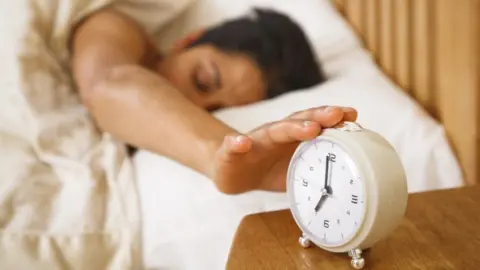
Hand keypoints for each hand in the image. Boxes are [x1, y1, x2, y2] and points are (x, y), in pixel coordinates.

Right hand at [210, 106, 357, 193]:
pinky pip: (231, 146)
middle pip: (297, 121)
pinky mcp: (230, 152)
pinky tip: (241, 143)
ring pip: (272, 130)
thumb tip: (346, 173)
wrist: (235, 172)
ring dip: (290, 127)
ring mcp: (253, 142)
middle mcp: (275, 134)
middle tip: (338, 114)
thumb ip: (314, 165)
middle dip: (318, 116)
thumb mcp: (293, 170)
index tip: (351, 115)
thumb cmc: (268, 170)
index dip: (331, 120)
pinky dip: (236, 144)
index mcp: (291, 139)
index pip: (313, 124)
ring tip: (310, 128)